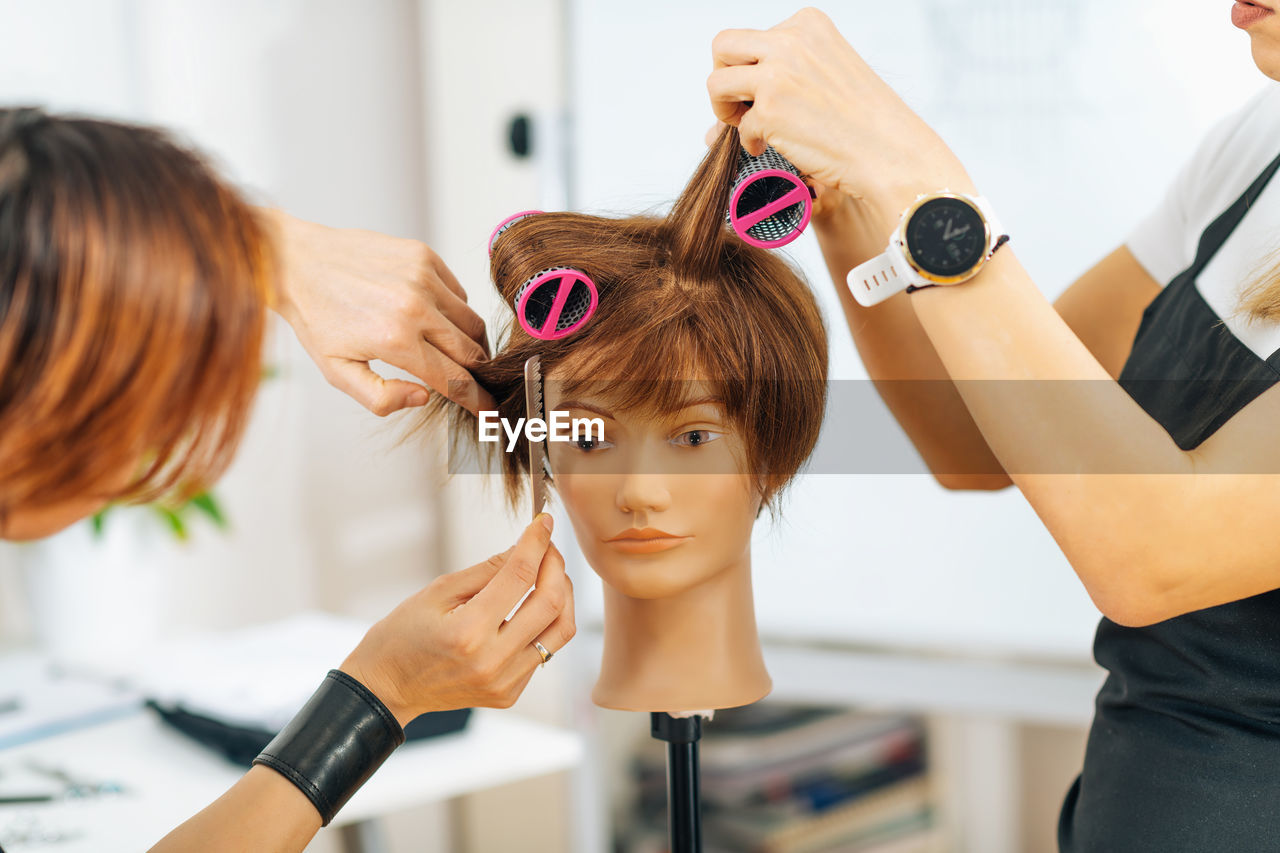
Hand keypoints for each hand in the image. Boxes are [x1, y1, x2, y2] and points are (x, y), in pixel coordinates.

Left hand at [264, 209, 495, 415]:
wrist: (296, 261)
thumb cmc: (316, 316)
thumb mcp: (336, 372)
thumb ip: (380, 398)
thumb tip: (424, 398)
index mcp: (394, 340)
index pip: (455, 380)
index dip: (476, 401)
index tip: (488, 411)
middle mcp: (415, 306)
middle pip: (472, 352)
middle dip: (477, 374)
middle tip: (472, 383)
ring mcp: (423, 276)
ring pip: (472, 322)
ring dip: (469, 343)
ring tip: (451, 351)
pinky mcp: (424, 255)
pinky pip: (459, 293)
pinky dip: (455, 311)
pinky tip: (432, 316)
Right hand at [339, 514, 574, 724]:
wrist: (386, 688)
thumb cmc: (403, 636)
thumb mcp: (437, 592)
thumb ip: (487, 569)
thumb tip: (524, 547)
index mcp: (468, 632)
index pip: (519, 577)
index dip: (536, 543)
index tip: (543, 523)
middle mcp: (492, 661)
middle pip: (551, 604)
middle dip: (556, 566)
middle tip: (548, 548)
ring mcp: (504, 682)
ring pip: (560, 631)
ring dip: (562, 596)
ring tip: (548, 576)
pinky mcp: (509, 693)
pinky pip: (545, 652)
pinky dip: (545, 624)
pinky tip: (530, 608)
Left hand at [707, 8, 975, 224]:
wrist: (890, 153)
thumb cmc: (865, 121)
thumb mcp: (827, 72)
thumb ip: (785, 71)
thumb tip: (732, 96)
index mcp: (807, 25)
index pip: (753, 37)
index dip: (750, 69)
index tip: (764, 92)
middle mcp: (789, 40)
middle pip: (723, 46)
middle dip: (724, 79)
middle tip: (739, 107)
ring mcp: (777, 74)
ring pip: (715, 82)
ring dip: (724, 109)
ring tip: (748, 128)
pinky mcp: (769, 109)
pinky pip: (738, 126)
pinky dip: (749, 142)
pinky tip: (771, 148)